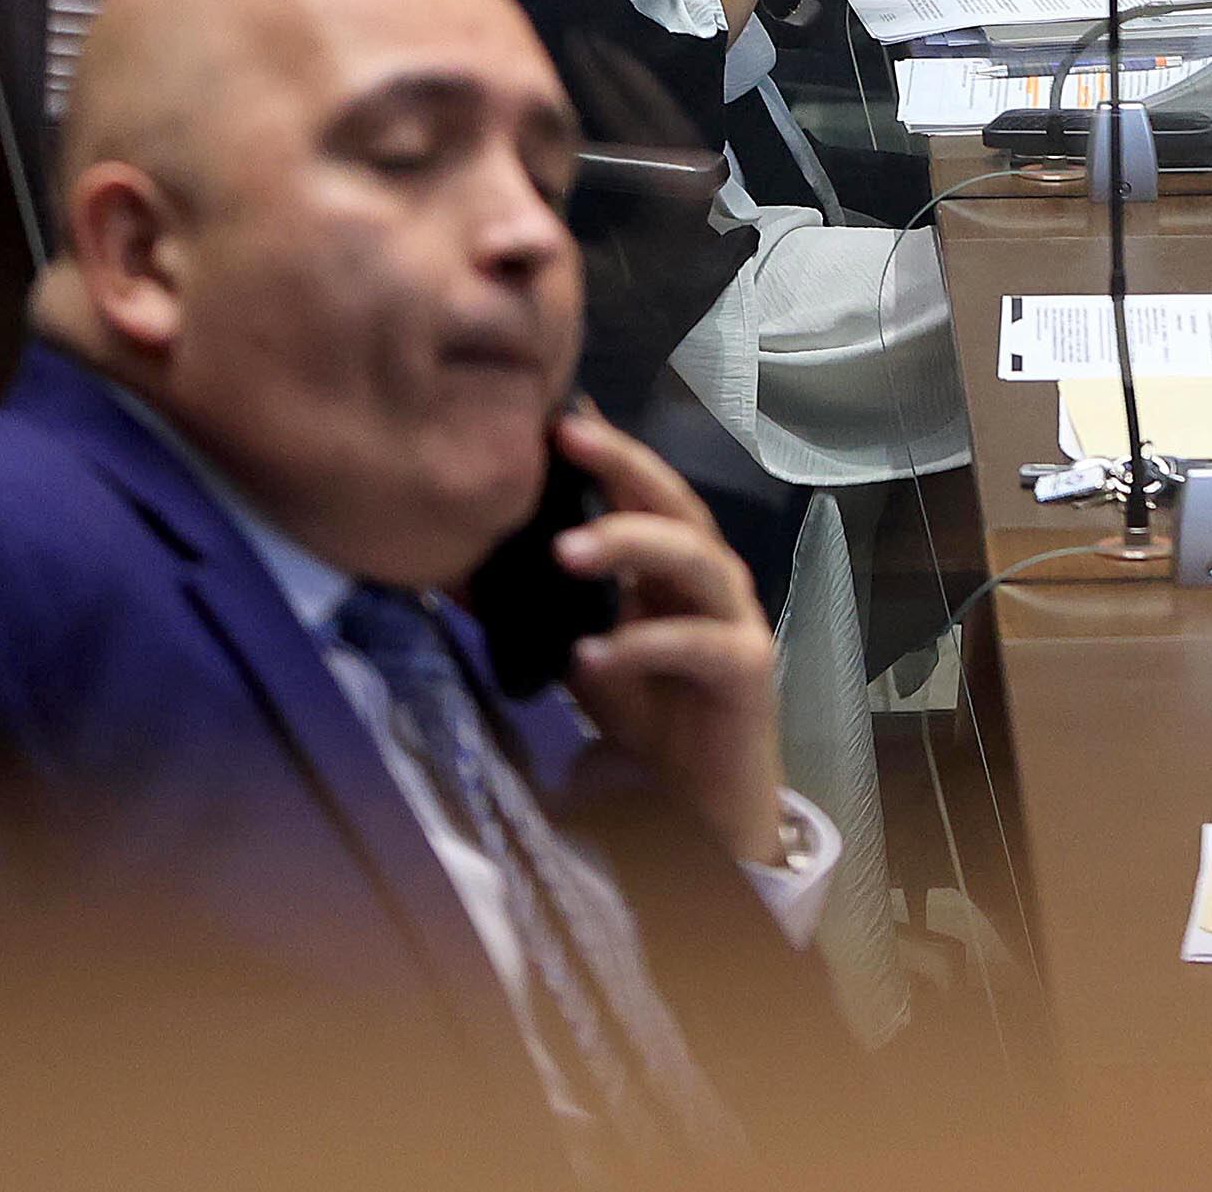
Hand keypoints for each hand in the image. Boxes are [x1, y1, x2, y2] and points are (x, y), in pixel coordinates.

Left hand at [544, 403, 788, 867]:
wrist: (704, 799)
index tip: (558, 413)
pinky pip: (696, 644)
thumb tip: (464, 562)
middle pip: (676, 503)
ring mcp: (735, 618)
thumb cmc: (649, 714)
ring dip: (633, 543)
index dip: (606, 450)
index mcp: (670, 566)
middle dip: (623, 465)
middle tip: (568, 438)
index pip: (642, 491)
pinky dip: (642, 645)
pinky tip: (589, 656)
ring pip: (696, 558)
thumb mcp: (579, 651)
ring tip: (567, 551)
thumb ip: (541, 607)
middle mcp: (709, 578)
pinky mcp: (747, 667)